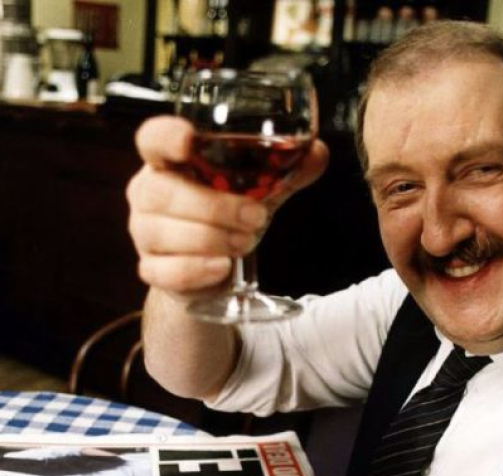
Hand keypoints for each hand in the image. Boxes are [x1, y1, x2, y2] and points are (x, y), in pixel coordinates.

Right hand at [127, 116, 327, 297]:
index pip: (153, 139)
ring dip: (213, 238)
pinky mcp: (151, 269)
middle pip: (162, 192)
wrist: (213, 270)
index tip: (187, 140)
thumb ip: (287, 170)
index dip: (166, 136)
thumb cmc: (229, 215)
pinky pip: (164, 270)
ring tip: (247, 242)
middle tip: (256, 217)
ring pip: (163, 232)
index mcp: (171, 162)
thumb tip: (317, 152)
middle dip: (215, 206)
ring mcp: (143, 232)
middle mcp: (148, 193)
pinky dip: (197, 269)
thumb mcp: (259, 189)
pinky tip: (222, 266)